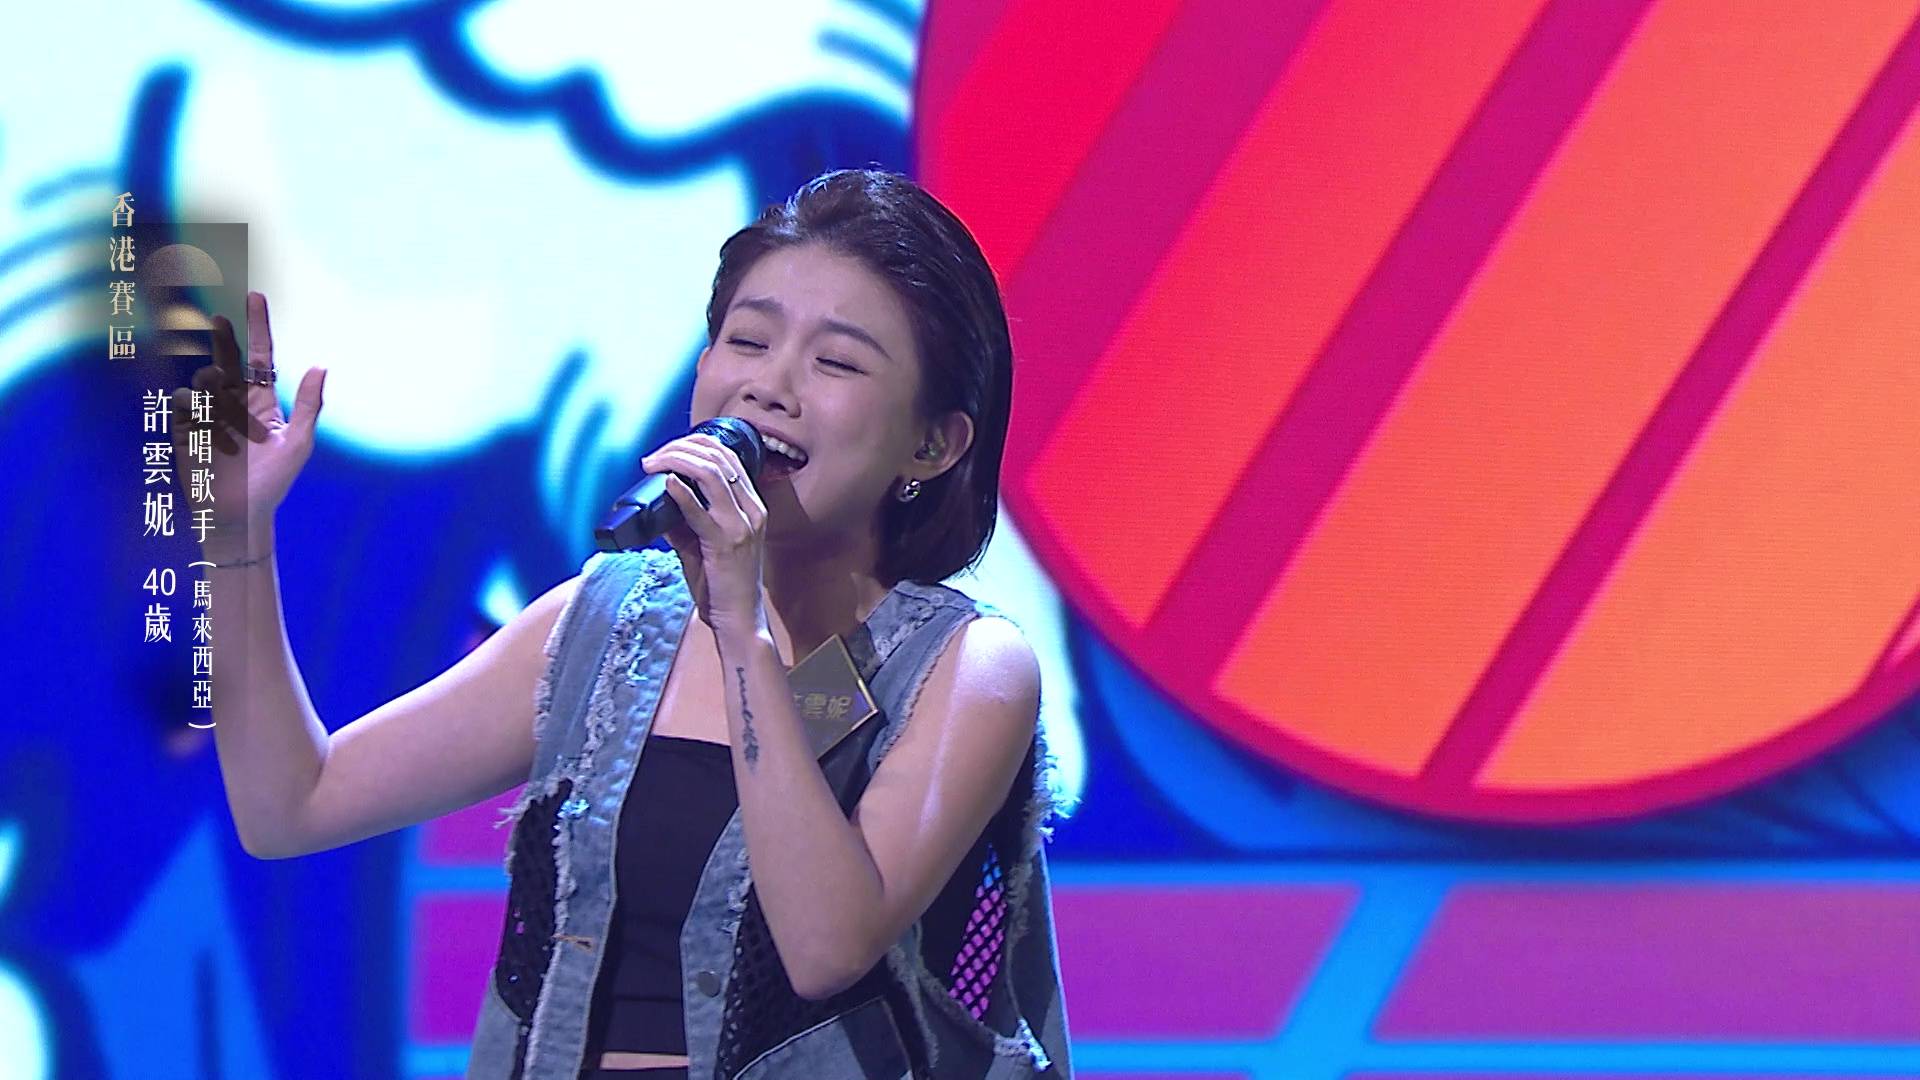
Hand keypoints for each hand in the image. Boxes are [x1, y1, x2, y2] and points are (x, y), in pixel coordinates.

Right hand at [169, 291, 325, 546]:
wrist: (239, 514)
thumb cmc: (272, 482)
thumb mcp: (297, 444)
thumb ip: (309, 406)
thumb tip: (321, 366)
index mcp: (261, 400)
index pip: (260, 355)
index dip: (257, 325)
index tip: (255, 295)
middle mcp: (232, 400)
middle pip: (226, 357)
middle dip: (222, 336)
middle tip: (220, 320)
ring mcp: (206, 412)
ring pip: (204, 377)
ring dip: (216, 391)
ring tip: (230, 425)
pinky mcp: (182, 426)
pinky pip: (182, 401)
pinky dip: (196, 411)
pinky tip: (209, 436)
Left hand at [645, 432, 767, 640]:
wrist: (739, 621)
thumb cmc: (723, 587)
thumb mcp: (703, 546)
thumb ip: (684, 523)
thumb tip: (660, 504)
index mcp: (752, 507)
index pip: (728, 458)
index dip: (697, 444)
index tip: (669, 449)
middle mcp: (751, 511)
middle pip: (719, 458)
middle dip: (681, 447)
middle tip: (654, 457)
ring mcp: (741, 525)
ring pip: (711, 473)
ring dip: (677, 461)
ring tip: (653, 464)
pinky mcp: (725, 543)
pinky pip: (700, 509)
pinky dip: (680, 491)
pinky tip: (666, 482)